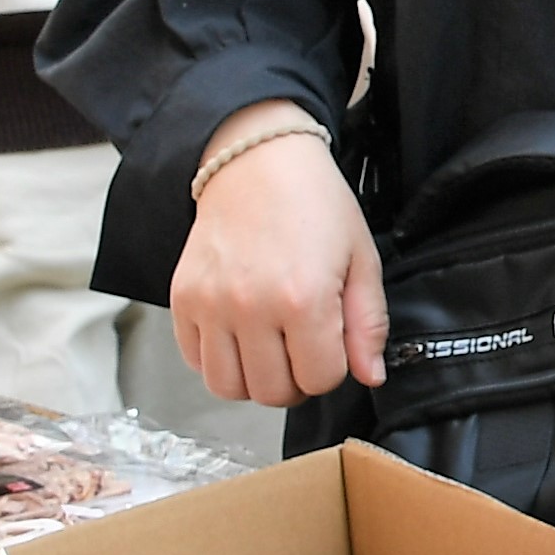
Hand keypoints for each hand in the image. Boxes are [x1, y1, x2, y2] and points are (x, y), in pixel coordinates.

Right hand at [169, 111, 383, 406]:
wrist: (257, 162)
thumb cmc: (314, 204)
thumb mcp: (361, 259)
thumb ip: (368, 324)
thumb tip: (371, 376)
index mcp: (304, 298)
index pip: (320, 380)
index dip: (333, 368)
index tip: (332, 343)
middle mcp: (251, 306)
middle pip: (273, 392)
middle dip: (296, 380)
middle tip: (302, 348)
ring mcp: (211, 305)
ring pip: (229, 388)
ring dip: (254, 379)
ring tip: (270, 348)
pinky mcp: (183, 300)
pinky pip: (195, 362)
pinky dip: (218, 360)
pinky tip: (239, 335)